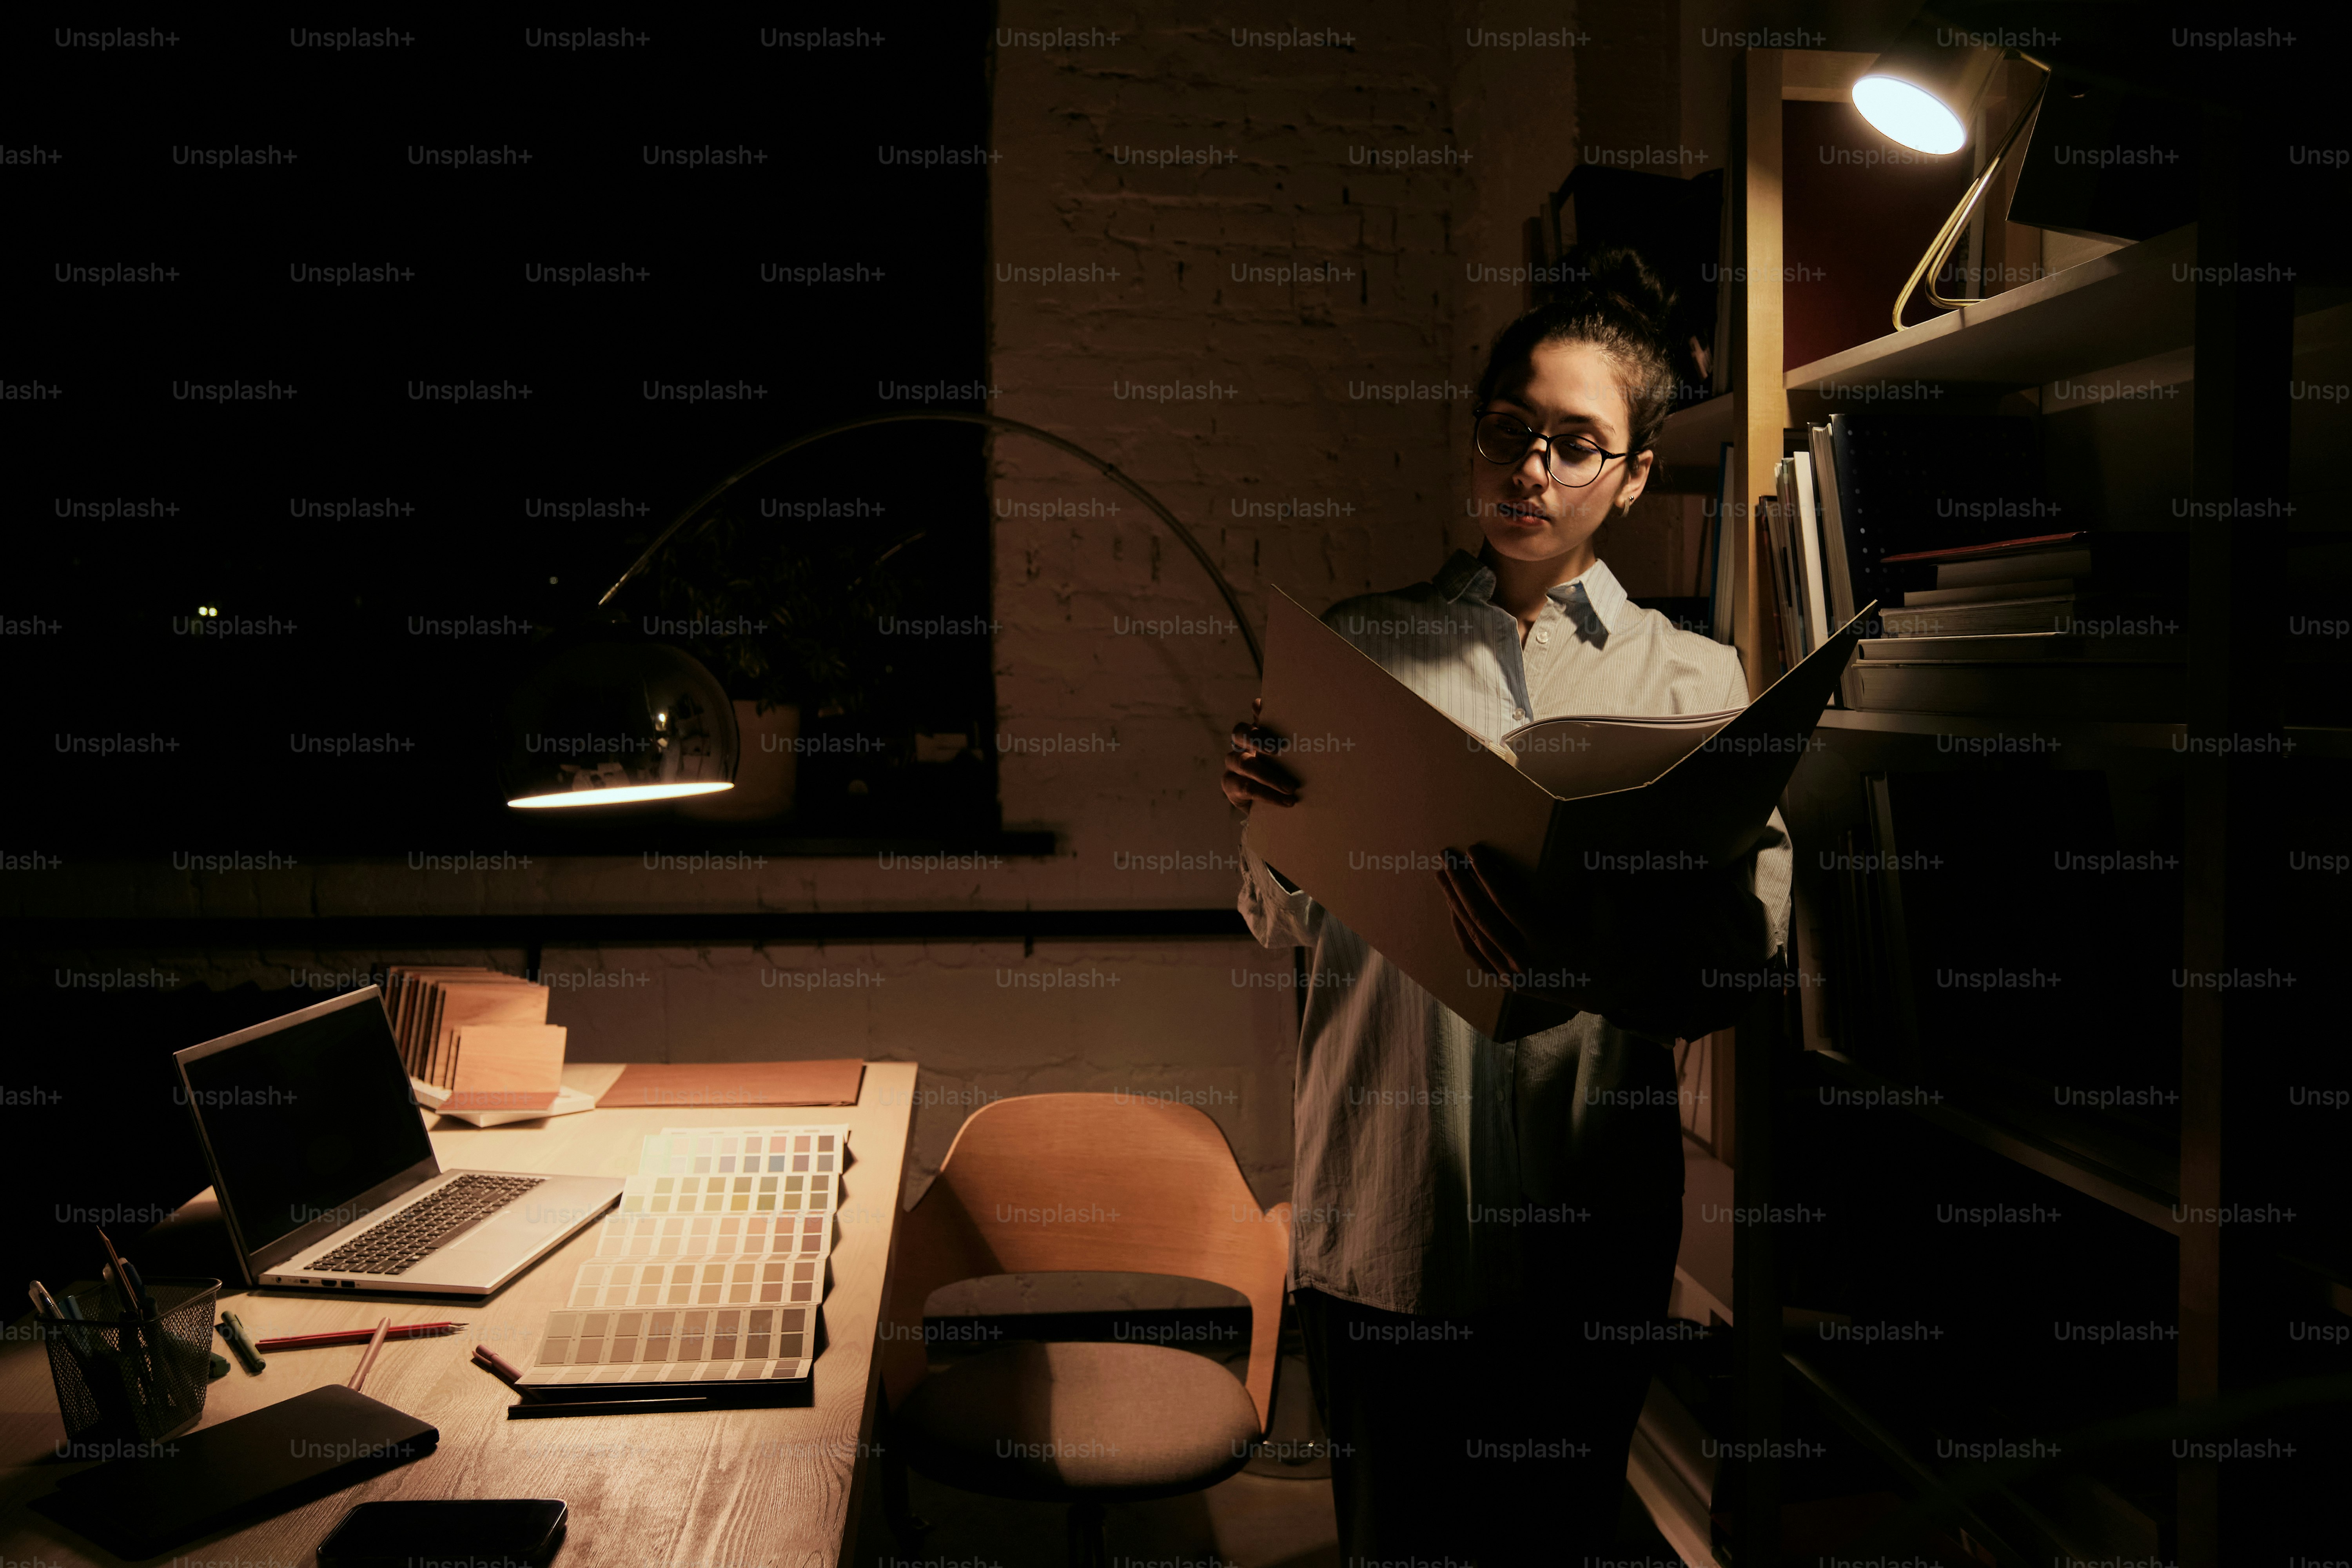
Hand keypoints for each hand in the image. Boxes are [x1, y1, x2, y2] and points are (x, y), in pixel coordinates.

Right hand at [1222, 698, 1298, 813]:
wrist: (1277, 807)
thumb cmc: (1287, 778)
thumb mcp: (1293, 761)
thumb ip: (1294, 746)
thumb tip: (1301, 726)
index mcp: (1256, 736)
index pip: (1256, 716)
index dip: (1257, 712)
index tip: (1263, 708)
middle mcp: (1242, 747)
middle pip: (1240, 733)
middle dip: (1257, 738)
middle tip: (1276, 749)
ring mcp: (1233, 767)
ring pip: (1243, 763)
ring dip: (1268, 776)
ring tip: (1291, 788)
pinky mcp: (1231, 787)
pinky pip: (1247, 788)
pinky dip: (1268, 795)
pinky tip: (1286, 801)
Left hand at [1434, 843, 1612, 1009]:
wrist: (1612, 989)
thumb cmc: (1613, 944)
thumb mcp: (1613, 916)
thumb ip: (1598, 887)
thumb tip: (1588, 855)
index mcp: (1549, 942)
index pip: (1507, 902)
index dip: (1487, 874)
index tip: (1473, 851)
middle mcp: (1525, 961)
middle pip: (1482, 917)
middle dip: (1461, 884)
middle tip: (1446, 856)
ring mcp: (1514, 975)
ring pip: (1474, 936)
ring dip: (1455, 904)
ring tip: (1442, 876)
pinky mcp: (1509, 983)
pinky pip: (1476, 956)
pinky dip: (1461, 932)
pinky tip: (1452, 911)